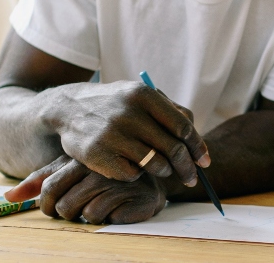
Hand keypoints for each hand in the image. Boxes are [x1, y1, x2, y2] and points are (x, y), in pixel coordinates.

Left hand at [5, 155, 166, 223]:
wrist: (148, 175)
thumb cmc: (102, 174)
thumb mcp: (70, 172)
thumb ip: (40, 182)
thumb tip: (7, 197)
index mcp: (80, 158)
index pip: (48, 188)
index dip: (46, 204)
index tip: (55, 207)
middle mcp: (99, 167)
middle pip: (62, 205)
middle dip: (66, 213)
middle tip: (79, 207)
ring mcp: (117, 180)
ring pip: (81, 212)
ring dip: (86, 216)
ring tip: (98, 205)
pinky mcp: (132, 196)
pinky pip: (103, 216)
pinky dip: (105, 218)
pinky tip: (115, 207)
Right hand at [45, 79, 208, 184]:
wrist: (69, 107)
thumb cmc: (116, 104)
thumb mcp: (140, 96)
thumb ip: (170, 110)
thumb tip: (196, 135)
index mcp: (143, 95)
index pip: (182, 127)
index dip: (197, 146)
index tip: (204, 161)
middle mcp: (128, 112)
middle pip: (173, 149)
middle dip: (187, 167)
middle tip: (191, 178)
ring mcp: (112, 134)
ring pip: (155, 164)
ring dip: (163, 170)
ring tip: (160, 167)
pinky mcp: (98, 154)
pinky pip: (131, 174)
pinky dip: (136, 173)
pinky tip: (131, 164)